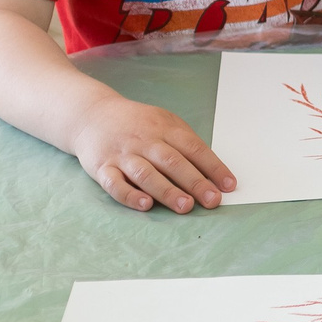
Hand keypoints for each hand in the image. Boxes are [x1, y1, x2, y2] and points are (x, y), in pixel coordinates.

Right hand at [68, 99, 234, 214]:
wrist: (92, 115)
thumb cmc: (138, 124)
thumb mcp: (165, 122)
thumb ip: (186, 143)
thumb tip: (212, 171)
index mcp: (165, 129)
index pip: (194, 148)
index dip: (213, 167)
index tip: (229, 185)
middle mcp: (145, 141)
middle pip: (172, 162)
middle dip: (195, 182)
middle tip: (212, 201)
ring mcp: (123, 155)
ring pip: (146, 174)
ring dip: (167, 192)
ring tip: (186, 206)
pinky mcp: (102, 168)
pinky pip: (115, 184)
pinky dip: (130, 195)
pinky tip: (145, 205)